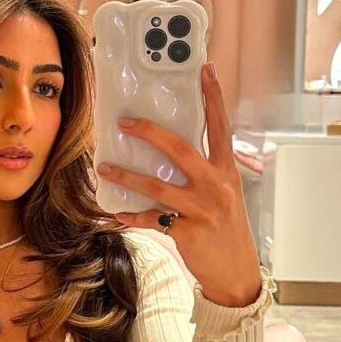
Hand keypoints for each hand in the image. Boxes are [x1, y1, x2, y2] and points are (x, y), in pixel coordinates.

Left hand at [96, 62, 261, 307]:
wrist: (236, 271)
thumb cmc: (226, 229)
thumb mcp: (224, 194)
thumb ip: (203, 172)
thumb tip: (168, 151)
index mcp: (226, 171)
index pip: (220, 126)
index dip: (214, 97)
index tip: (206, 70)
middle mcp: (216, 186)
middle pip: (180, 150)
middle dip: (149, 133)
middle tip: (124, 122)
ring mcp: (202, 209)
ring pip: (157, 186)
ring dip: (126, 176)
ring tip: (104, 168)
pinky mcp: (187, 232)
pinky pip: (152, 219)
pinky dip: (133, 216)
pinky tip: (117, 214)